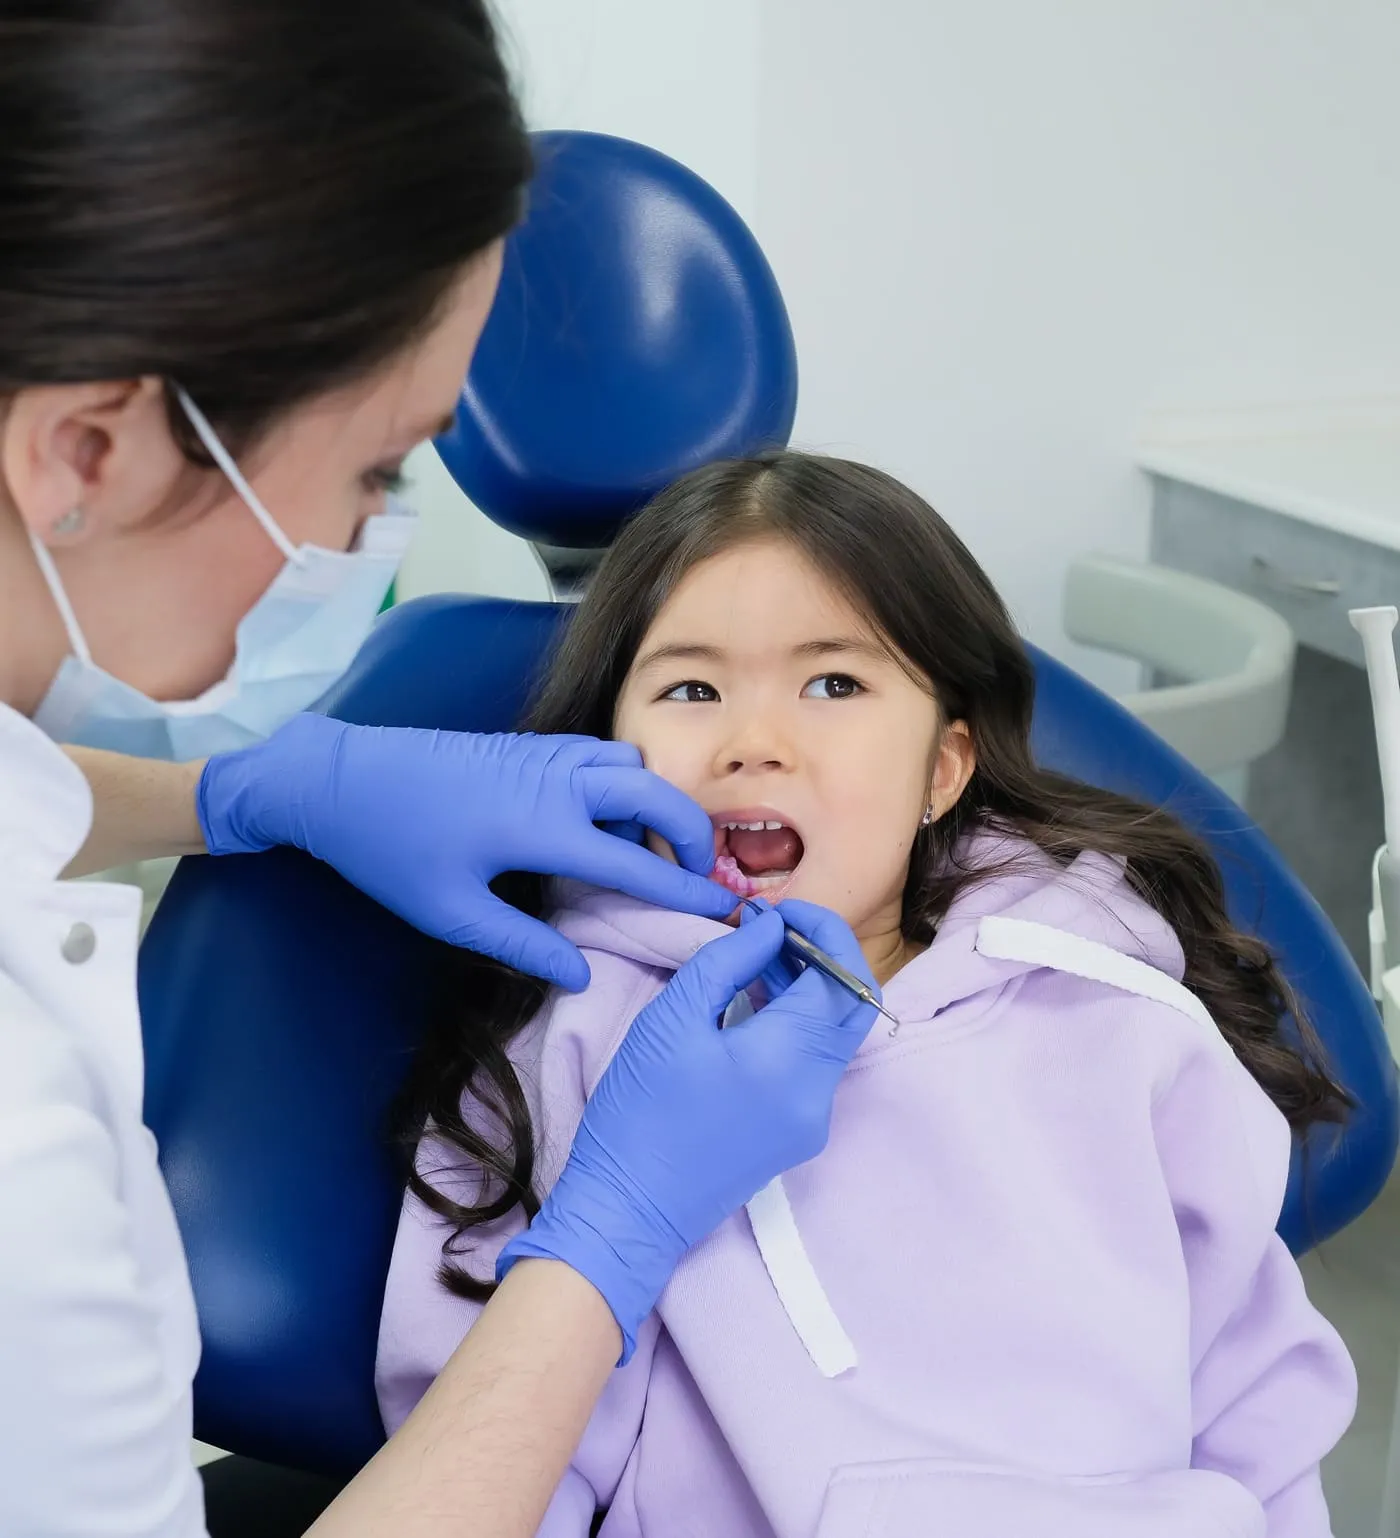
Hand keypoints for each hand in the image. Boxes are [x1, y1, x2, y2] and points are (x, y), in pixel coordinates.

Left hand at [196, 713, 734, 987]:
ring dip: (651, 802)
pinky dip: (618, 779)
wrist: (337, 779)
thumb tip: (581, 974)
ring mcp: (541, 755)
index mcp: (542, 827)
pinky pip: (595, 752)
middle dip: (687, 834)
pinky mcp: (524, 746)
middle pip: (654, 794)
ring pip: (628, 764)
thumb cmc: (389, 850)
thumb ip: (521, 944)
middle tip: (691, 875)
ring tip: (640, 849)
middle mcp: (556, 782)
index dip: (684, 890)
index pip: (635, 864)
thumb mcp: (450, 912)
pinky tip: (595, 816)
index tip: (722, 909)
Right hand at [498, 900, 878, 1357]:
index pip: (841, 975)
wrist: (628, 1212)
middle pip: (854, 1005)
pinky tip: (751, 1006)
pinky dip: (796, 1025)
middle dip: (824, 955)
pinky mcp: (797, 1135)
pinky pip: (813, 1064)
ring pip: (835, 1034)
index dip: (817, 929)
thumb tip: (770, 928)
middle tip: (773, 930)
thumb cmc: (639, 1112)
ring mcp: (813, 1119)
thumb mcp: (671, 1020)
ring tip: (753, 960)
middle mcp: (818, 1091)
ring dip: (808, 989)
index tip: (774, 910)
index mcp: (791, 1060)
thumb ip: (727, 962)